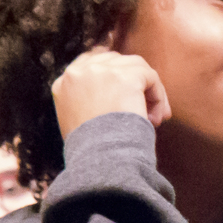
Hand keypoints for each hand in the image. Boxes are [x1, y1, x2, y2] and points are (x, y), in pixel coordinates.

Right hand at [50, 48, 169, 141]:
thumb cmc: (90, 151)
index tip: (130, 92)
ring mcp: (101, 71)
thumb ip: (86, 103)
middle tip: (146, 110)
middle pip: (116, 61)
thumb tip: (113, 98)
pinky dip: (158, 96)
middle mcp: (79, 72)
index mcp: (63, 83)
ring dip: (149, 90)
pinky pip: (150, 77)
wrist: (98, 160)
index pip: (91, 64)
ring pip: (136, 67)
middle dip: (134, 82)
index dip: (114, 75)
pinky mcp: (125, 77)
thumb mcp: (75, 123)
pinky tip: (156, 119)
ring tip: (153, 117)